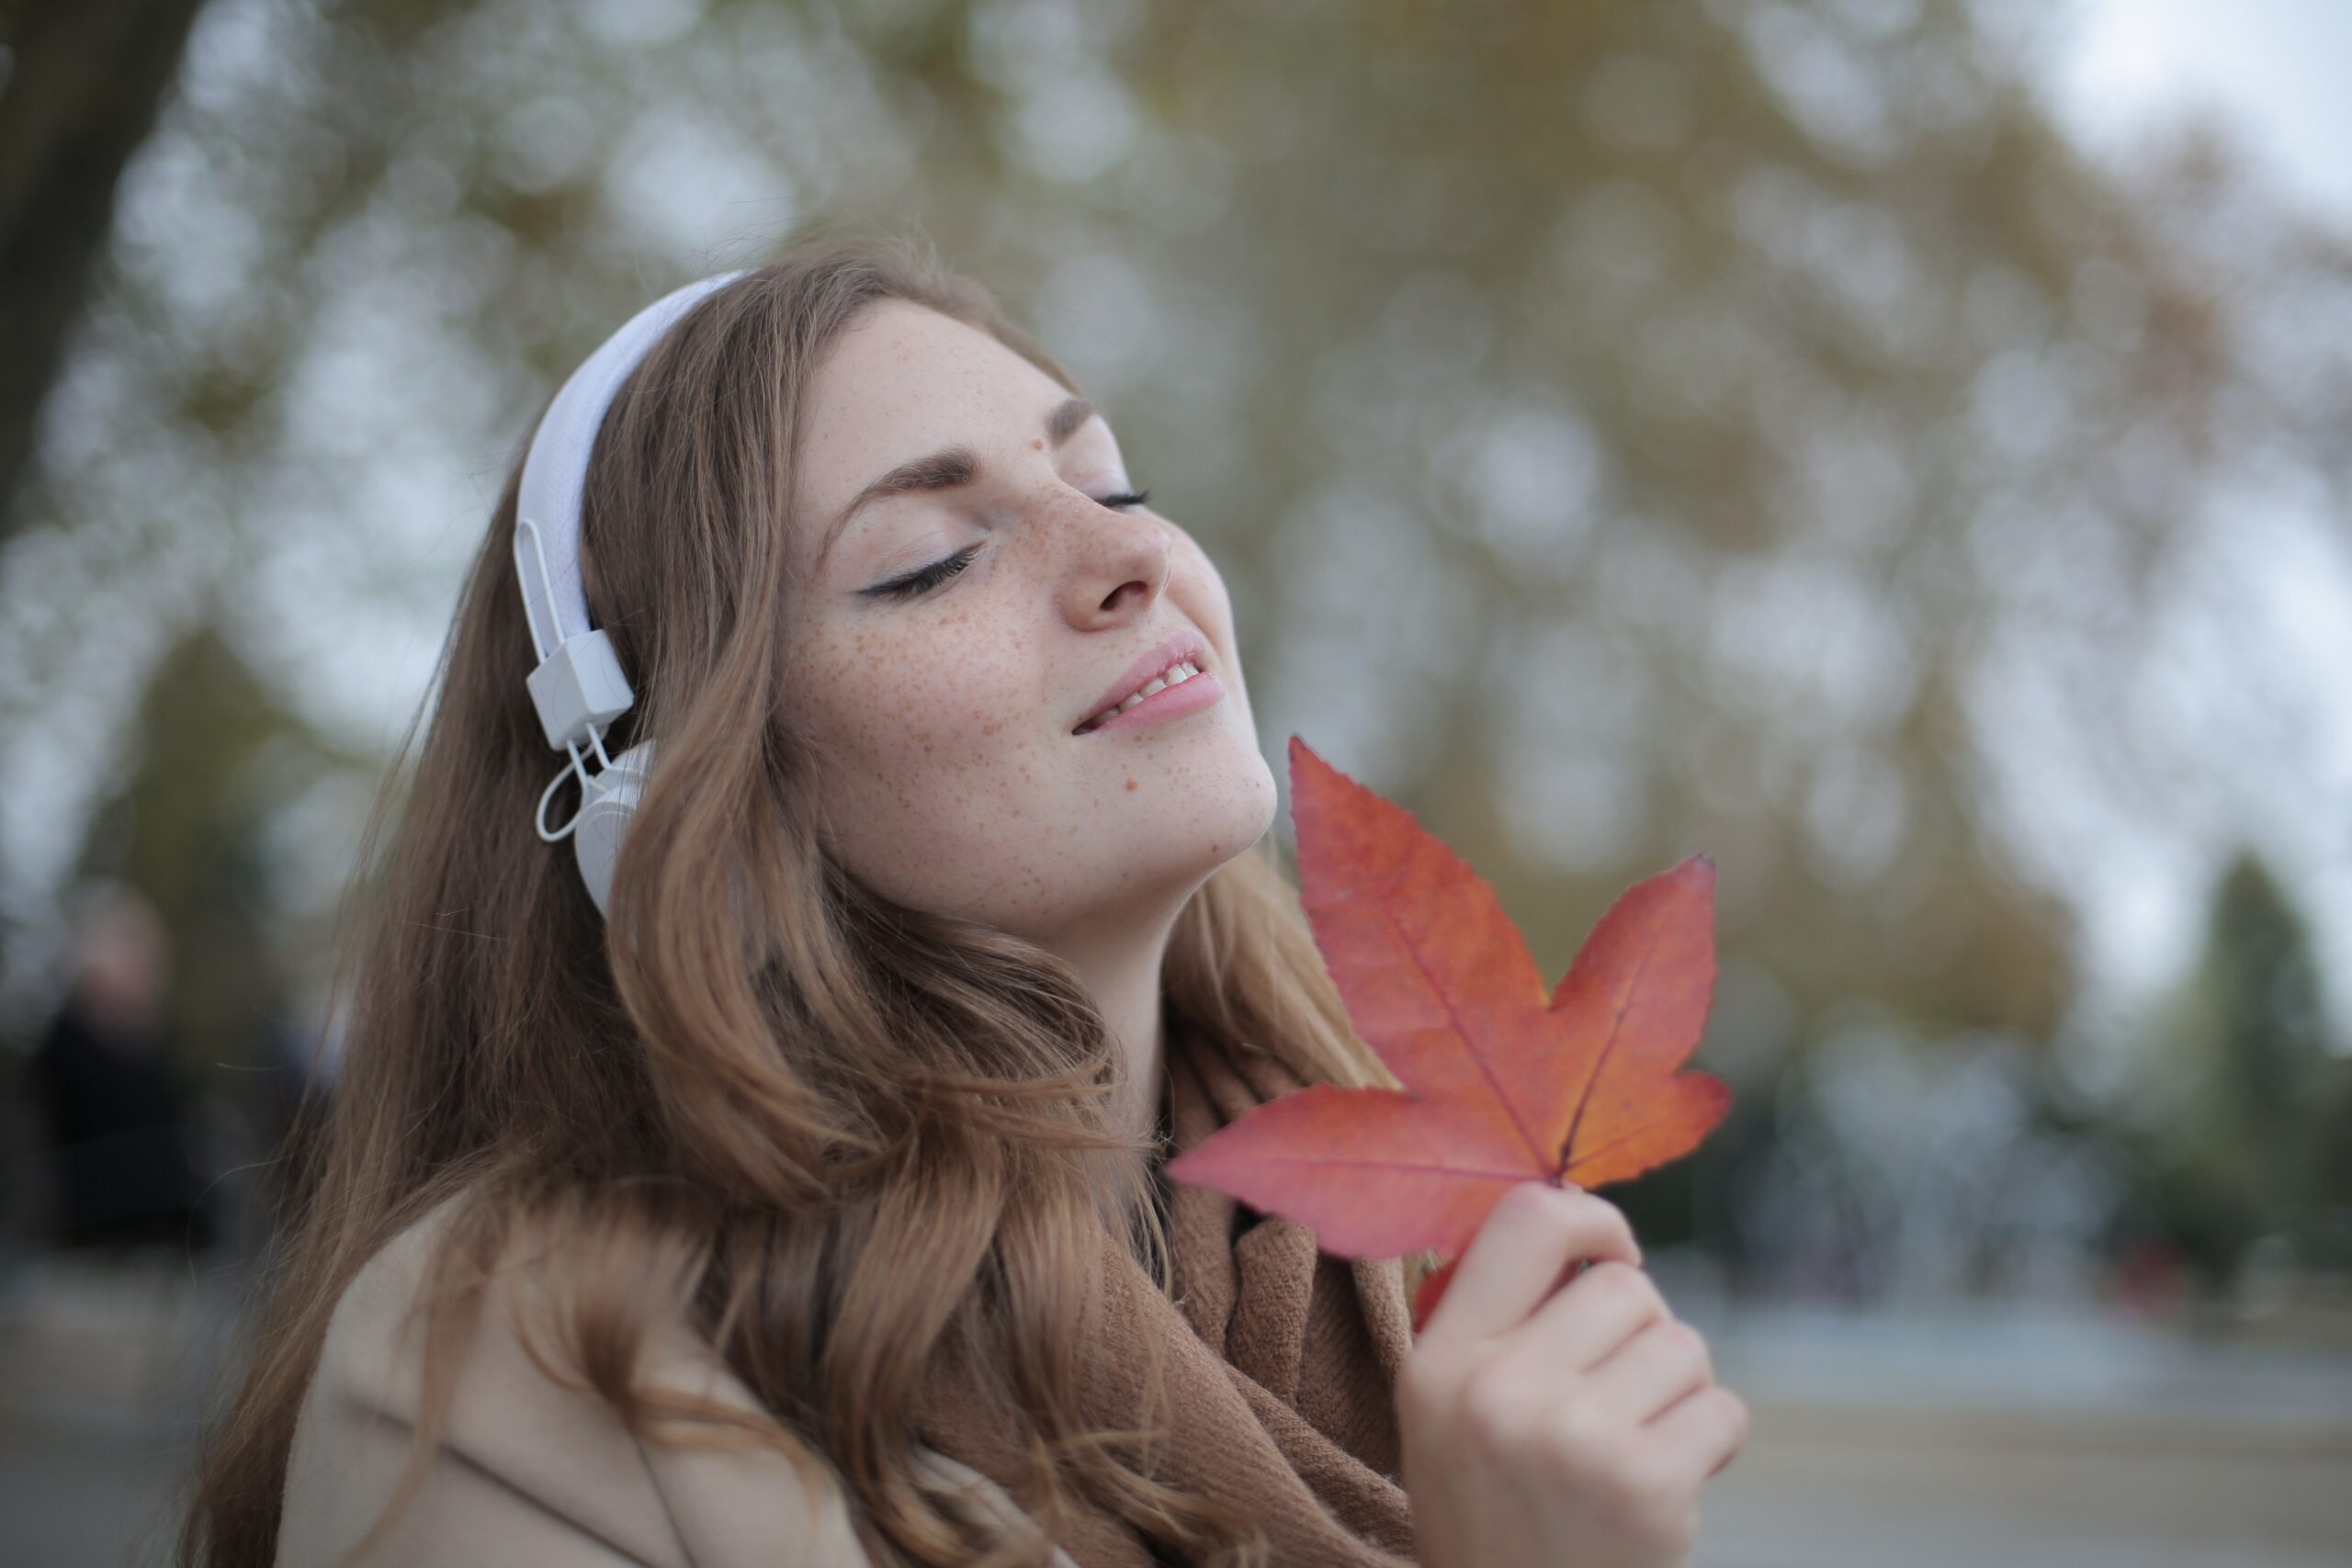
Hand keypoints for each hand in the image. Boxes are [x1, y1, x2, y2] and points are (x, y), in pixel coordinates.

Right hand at [1394, 1181, 1747, 1567]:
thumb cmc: (1495, 1516)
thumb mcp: (1449, 1417)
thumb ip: (1499, 1326)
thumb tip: (1588, 1231)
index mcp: (1438, 1362)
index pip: (1526, 1219)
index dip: (1590, 1219)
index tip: (1611, 1255)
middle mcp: (1497, 1391)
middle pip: (1625, 1285)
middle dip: (1643, 1332)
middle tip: (1620, 1396)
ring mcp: (1573, 1439)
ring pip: (1682, 1344)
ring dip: (1680, 1390)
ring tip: (1639, 1445)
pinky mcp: (1645, 1487)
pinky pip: (1722, 1410)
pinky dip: (1712, 1443)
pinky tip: (1669, 1485)